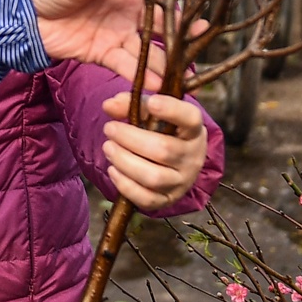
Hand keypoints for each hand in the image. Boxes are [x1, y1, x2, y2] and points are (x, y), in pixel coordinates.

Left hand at [30, 0, 183, 86]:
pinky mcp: (104, 55)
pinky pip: (127, 66)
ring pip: (148, 48)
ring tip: (181, 69)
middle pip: (160, 22)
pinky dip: (141, 75)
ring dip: (164, 60)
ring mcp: (117, 35)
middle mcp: (127, 12)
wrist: (20, 15)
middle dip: (181, 29)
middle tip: (200, 34)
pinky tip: (157, 84)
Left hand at [100, 93, 207, 211]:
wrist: (171, 162)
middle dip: (130, 138)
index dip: (172, 110)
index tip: (152, 102)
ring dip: (124, 161)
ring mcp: (182, 181)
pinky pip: (146, 199)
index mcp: (193, 130)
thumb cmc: (160, 130)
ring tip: (108, 148)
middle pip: (163, 150)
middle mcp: (193, 157)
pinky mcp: (167, 199)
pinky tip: (113, 170)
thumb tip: (109, 105)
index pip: (190, 118)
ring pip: (153, 177)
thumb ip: (131, 103)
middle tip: (109, 128)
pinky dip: (125, 185)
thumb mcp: (150, 112)